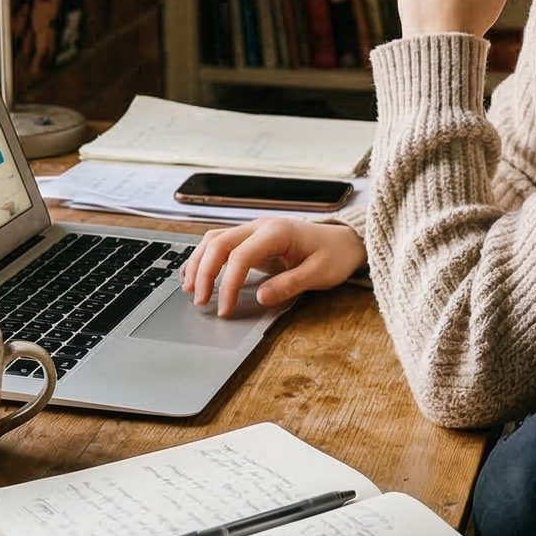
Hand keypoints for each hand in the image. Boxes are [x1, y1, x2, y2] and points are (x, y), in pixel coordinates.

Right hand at [179, 217, 366, 316]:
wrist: (345, 240)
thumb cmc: (335, 255)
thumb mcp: (320, 274)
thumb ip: (289, 284)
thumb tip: (259, 297)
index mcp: (276, 232)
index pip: (240, 256)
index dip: (227, 284)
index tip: (224, 309)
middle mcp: (260, 226)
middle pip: (219, 243)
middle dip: (204, 272)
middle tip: (199, 301)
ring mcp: (254, 230)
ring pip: (214, 239)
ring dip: (199, 262)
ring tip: (190, 289)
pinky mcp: (252, 238)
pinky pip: (221, 243)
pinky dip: (205, 257)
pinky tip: (195, 273)